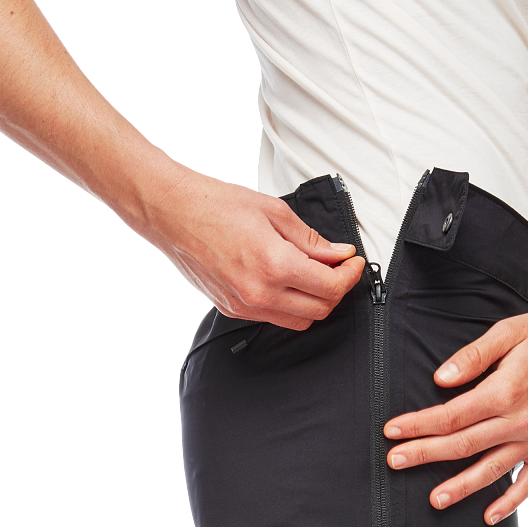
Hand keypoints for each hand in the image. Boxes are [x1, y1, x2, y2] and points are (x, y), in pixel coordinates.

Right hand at [145, 167, 367, 329]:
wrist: (173, 213)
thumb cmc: (217, 205)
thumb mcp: (274, 212)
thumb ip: (311, 240)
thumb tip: (338, 254)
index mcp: (275, 265)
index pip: (330, 286)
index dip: (350, 276)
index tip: (354, 262)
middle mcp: (260, 293)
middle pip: (320, 310)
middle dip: (337, 291)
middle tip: (339, 268)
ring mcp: (245, 306)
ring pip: (299, 321)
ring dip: (314, 302)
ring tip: (315, 275)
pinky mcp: (233, 310)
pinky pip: (274, 318)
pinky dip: (289, 305)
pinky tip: (288, 281)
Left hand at [382, 303, 527, 522]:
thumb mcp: (507, 331)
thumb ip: (472, 357)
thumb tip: (440, 379)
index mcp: (506, 391)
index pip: (451, 415)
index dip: (419, 425)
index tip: (393, 430)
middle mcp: (520, 421)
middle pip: (463, 444)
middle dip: (425, 454)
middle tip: (395, 462)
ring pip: (491, 470)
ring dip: (461, 487)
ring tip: (434, 500)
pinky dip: (510, 502)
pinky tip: (489, 516)